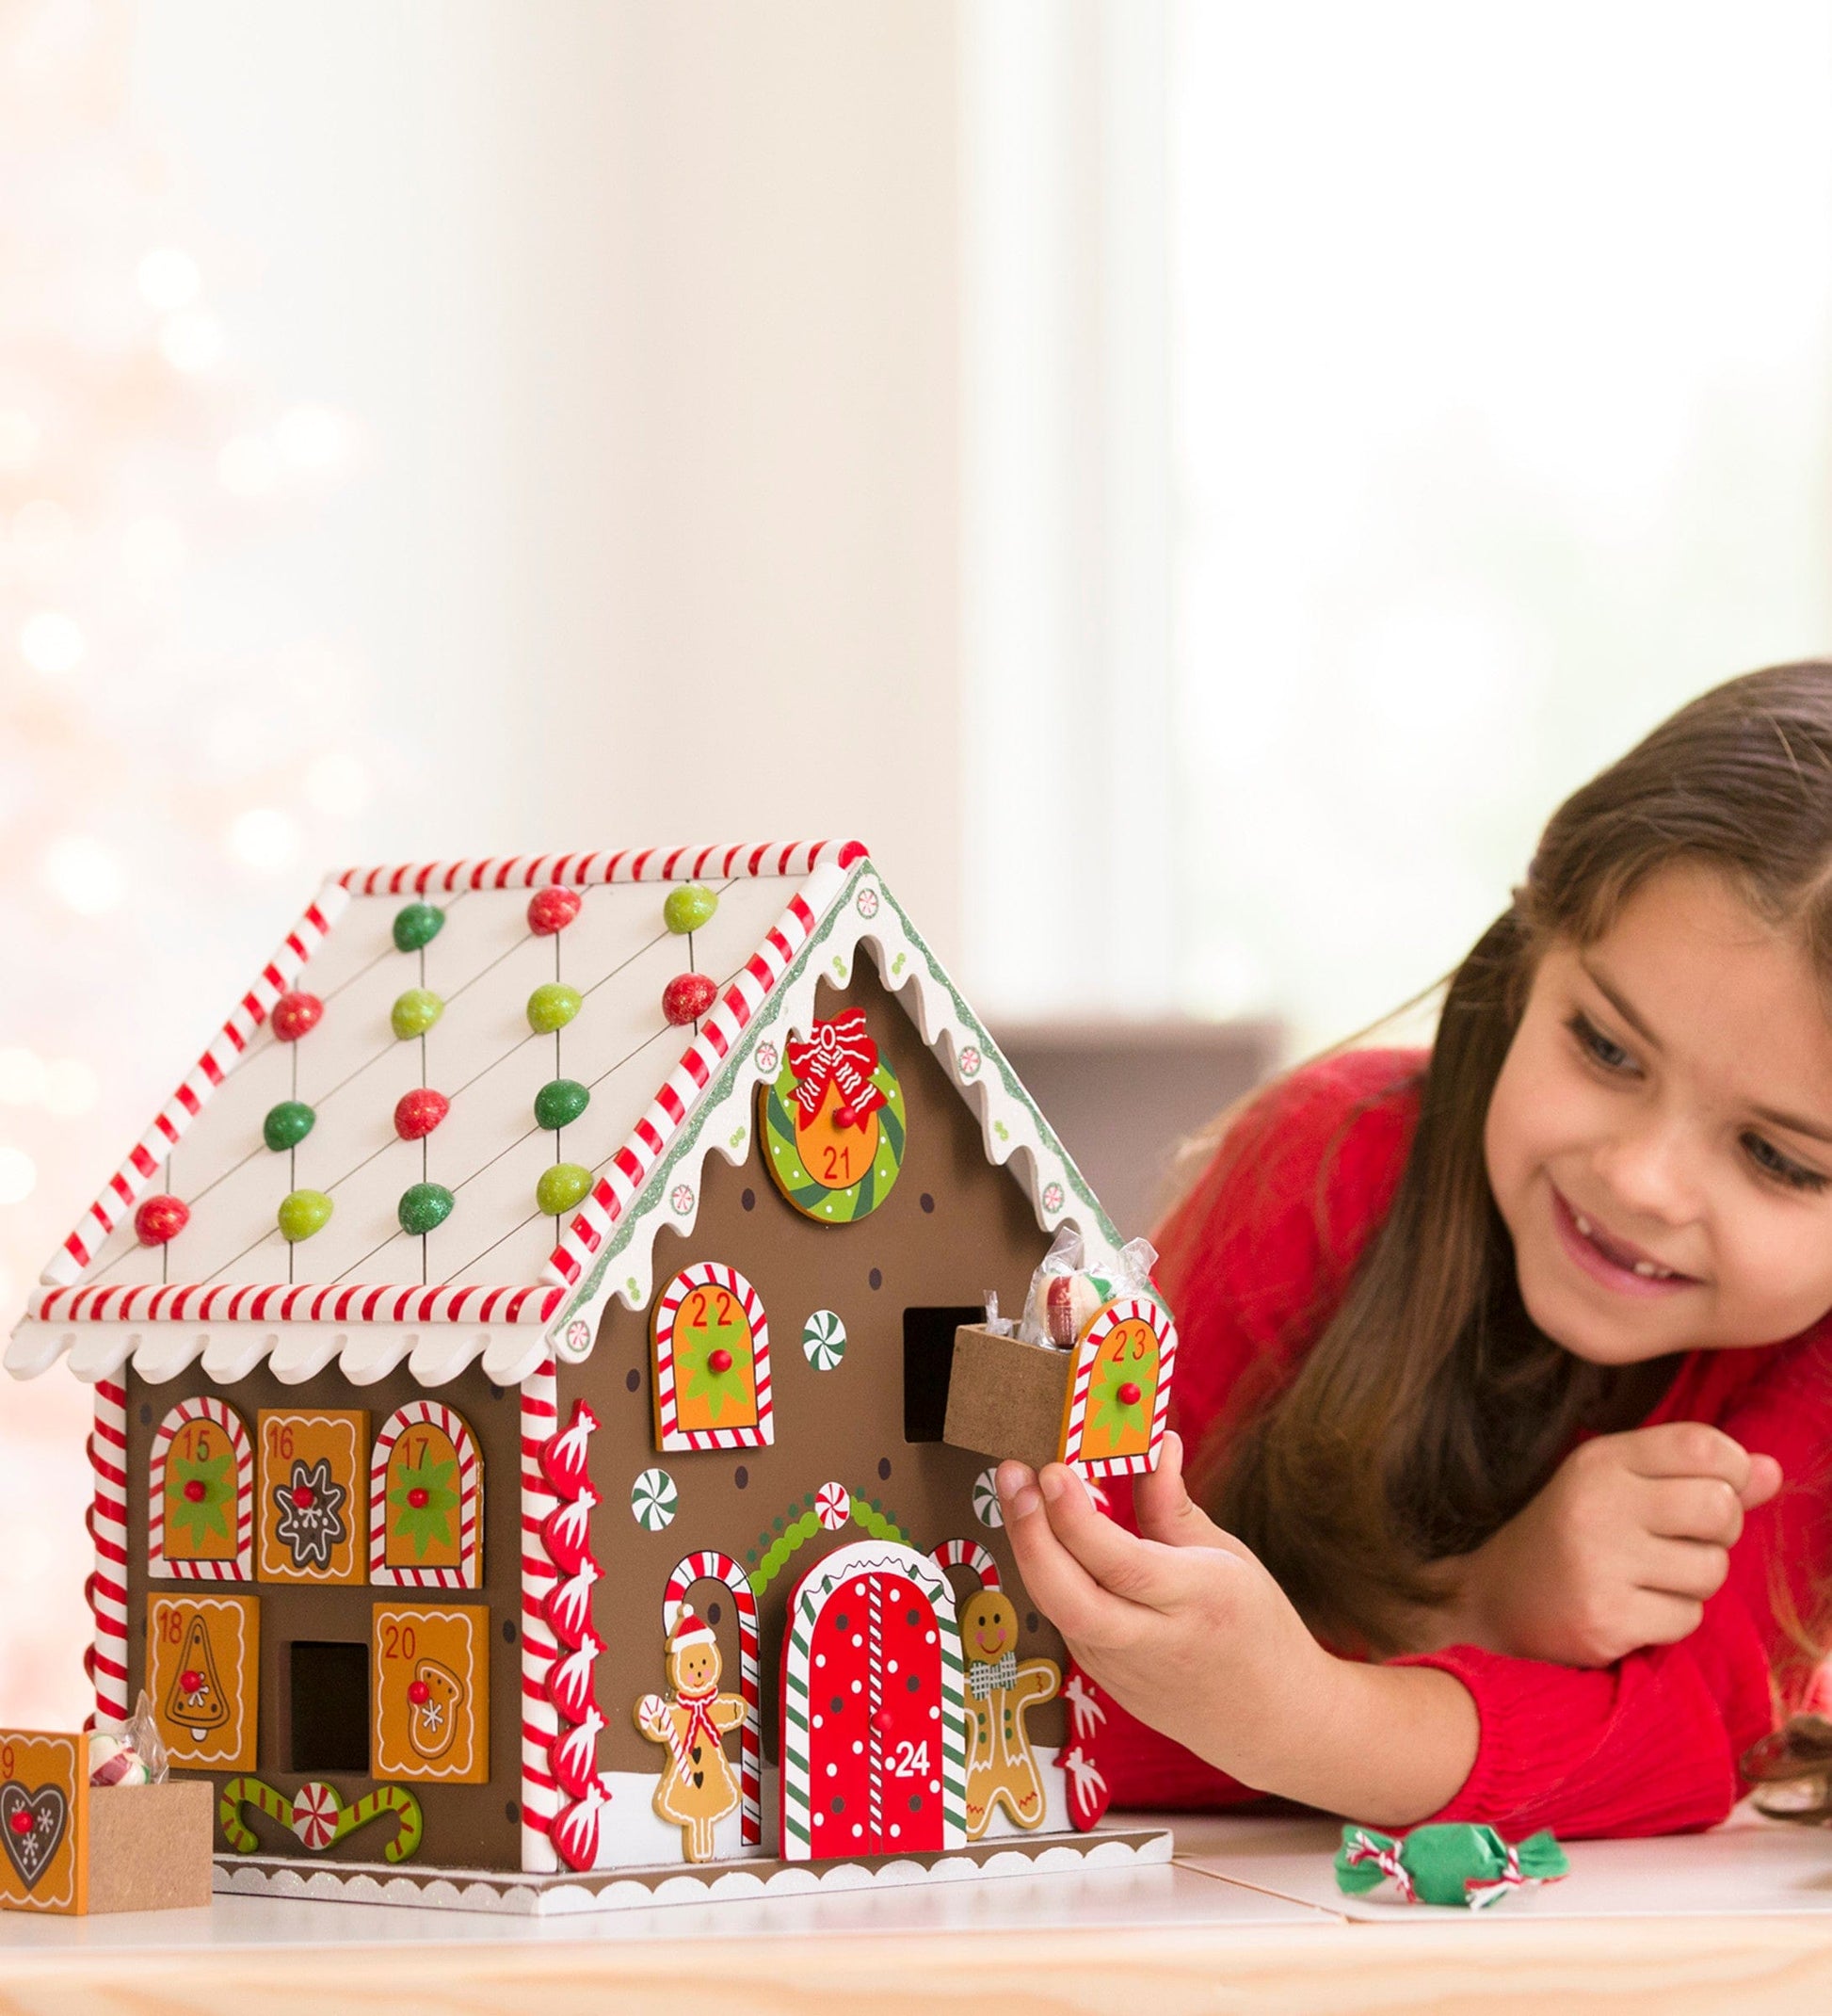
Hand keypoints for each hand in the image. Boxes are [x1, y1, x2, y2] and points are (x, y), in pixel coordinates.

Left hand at [997, 1433, 1479, 1822]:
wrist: (1271, 1723)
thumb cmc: (1254, 1627)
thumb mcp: (1227, 1557)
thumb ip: (1173, 1504)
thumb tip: (1154, 1442)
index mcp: (1199, 1601)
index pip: (1123, 1565)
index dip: (1078, 1519)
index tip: (1053, 1469)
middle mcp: (1154, 1641)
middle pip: (1072, 1599)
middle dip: (1031, 1535)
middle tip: (1014, 1475)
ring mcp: (1122, 1669)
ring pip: (1058, 1607)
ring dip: (1029, 1548)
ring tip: (1016, 1489)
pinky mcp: (1103, 1680)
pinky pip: (1065, 1619)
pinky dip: (1047, 1572)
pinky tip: (1039, 1531)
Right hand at [1427, 1423, 1782, 1668]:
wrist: (1499, 1598)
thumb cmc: (1574, 1534)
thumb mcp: (1624, 1488)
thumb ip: (1698, 1477)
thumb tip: (1773, 1471)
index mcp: (1600, 1461)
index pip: (1701, 1445)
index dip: (1732, 1470)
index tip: (1714, 1489)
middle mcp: (1597, 1503)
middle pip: (1718, 1508)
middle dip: (1718, 1532)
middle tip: (1681, 1541)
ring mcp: (1599, 1562)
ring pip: (1710, 1570)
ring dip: (1693, 1582)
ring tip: (1648, 1577)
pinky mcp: (1606, 1619)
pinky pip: (1687, 1618)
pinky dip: (1671, 1619)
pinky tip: (1633, 1608)